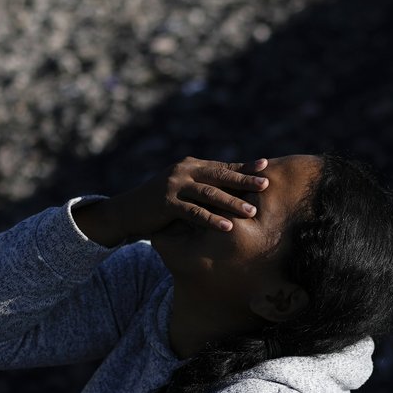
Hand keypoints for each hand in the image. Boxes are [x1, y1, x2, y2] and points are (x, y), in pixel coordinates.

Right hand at [75, 157, 269, 245]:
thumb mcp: (182, 190)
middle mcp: (183, 170)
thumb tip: (233, 191)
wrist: (127, 211)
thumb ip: (202, 187)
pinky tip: (227, 226)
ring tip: (251, 211)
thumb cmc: (160, 203)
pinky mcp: (166, 203)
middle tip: (265, 184)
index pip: (222, 166)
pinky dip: (211, 220)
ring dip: (231, 202)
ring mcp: (174, 185)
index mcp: (190, 165)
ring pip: (208, 193)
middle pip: (219, 175)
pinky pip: (193, 212)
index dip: (244, 166)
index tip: (266, 166)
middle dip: (244, 180)